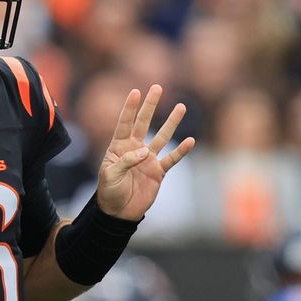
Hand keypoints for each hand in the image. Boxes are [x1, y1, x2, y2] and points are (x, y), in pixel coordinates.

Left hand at [96, 84, 195, 220]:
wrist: (119, 213)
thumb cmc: (109, 192)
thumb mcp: (109, 176)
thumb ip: (125, 161)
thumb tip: (144, 151)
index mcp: (118, 147)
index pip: (124, 123)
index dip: (130, 108)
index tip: (136, 91)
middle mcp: (134, 149)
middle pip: (144, 123)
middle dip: (150, 105)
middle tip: (157, 87)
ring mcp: (148, 159)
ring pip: (162, 137)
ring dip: (171, 122)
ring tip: (181, 107)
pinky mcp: (159, 172)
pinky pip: (172, 159)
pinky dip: (181, 151)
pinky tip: (190, 140)